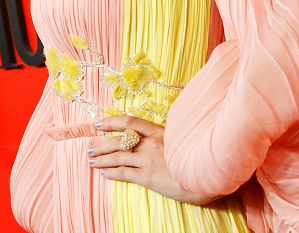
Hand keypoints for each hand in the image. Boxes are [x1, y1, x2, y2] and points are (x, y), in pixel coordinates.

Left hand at [87, 116, 218, 205]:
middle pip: (119, 140)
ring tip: (91, 161)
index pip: (130, 122)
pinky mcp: (148, 177)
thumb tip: (162, 134)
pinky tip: (104, 174)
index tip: (98, 123)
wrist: (208, 173)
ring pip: (118, 156)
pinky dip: (112, 173)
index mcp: (160, 132)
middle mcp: (151, 143)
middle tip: (90, 147)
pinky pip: (124, 173)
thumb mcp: (184, 139)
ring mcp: (148, 160)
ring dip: (102, 159)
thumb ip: (170, 136)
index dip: (112, 121)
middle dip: (101, 144)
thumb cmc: (199, 156)